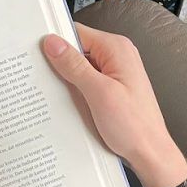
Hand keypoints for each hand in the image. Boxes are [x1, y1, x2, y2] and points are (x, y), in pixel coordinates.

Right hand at [42, 25, 186, 186]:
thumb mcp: (99, 93)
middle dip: (59, 64)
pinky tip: (68, 104)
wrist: (150, 153)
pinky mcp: (112, 90)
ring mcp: (115, 74)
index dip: (56, 42)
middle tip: (42, 78)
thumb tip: (53, 43)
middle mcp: (118, 57)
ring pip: (81, 69)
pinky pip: (87, 83)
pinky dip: (76, 92)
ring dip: (67, 81)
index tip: (36, 53)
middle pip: (78, 50)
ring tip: (55, 94)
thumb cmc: (134, 127)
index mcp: (117, 49)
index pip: (77, 33)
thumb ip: (75, 66)